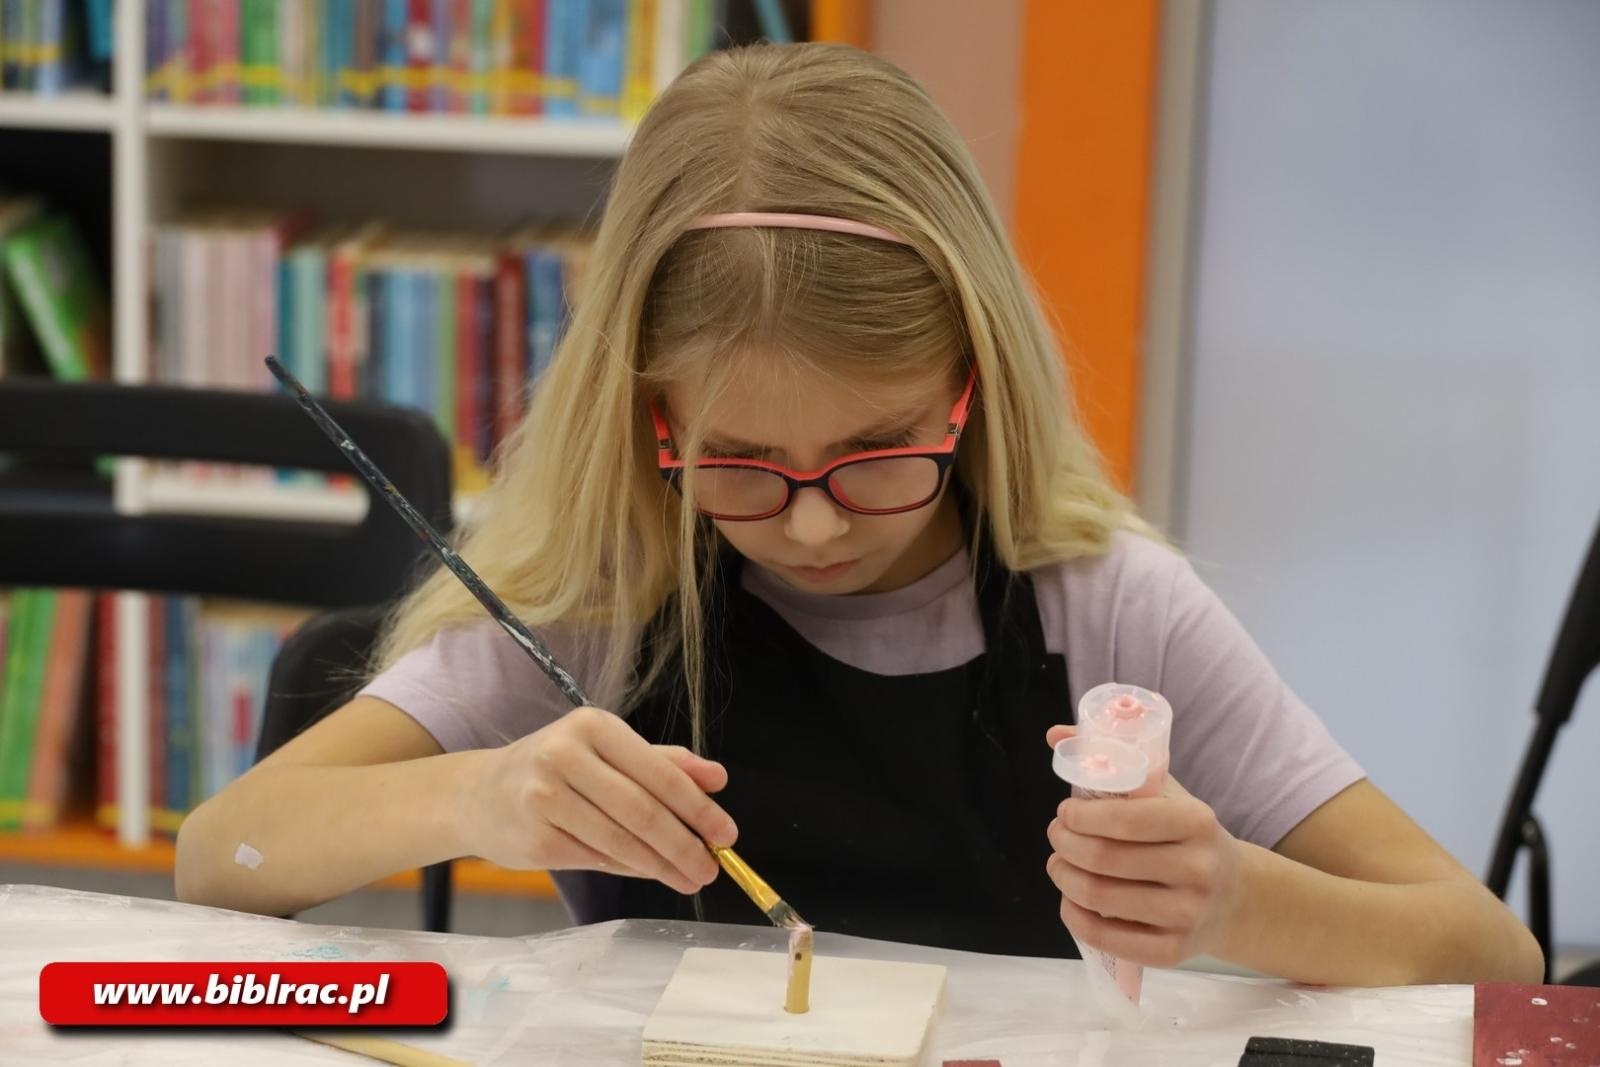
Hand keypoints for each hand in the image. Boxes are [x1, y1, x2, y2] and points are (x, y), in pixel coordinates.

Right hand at [468, 706, 737, 894]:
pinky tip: (651, 873)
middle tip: (711, 868)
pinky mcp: (535, 837)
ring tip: (689, 878)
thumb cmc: (555, 769)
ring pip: (620, 840)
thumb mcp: (608, 751)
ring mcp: (544, 798)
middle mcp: (565, 756)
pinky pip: (596, 859)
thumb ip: (664, 762)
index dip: (697, 807)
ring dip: (662, 865)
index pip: (658, 772)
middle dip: (684, 844)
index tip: (726, 833)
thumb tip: (717, 778)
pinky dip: (630, 869)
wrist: (480, 794)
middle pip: (641, 810)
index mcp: (593, 726)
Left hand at [1042, 723, 1243, 967]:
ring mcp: (1188, 914)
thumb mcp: (1167, 794)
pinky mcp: (1175, 951)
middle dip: (1064, 844)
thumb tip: (1057, 734)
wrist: (1238, 896)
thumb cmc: (1189, 837)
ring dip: (1064, 878)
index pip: (1126, 819)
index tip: (1064, 811)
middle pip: (1105, 860)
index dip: (1082, 816)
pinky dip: (1076, 918)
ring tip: (1058, 864)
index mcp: (1196, 822)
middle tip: (1056, 835)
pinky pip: (1110, 939)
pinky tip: (1069, 901)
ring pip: (1101, 899)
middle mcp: (1198, 869)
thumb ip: (1116, 761)